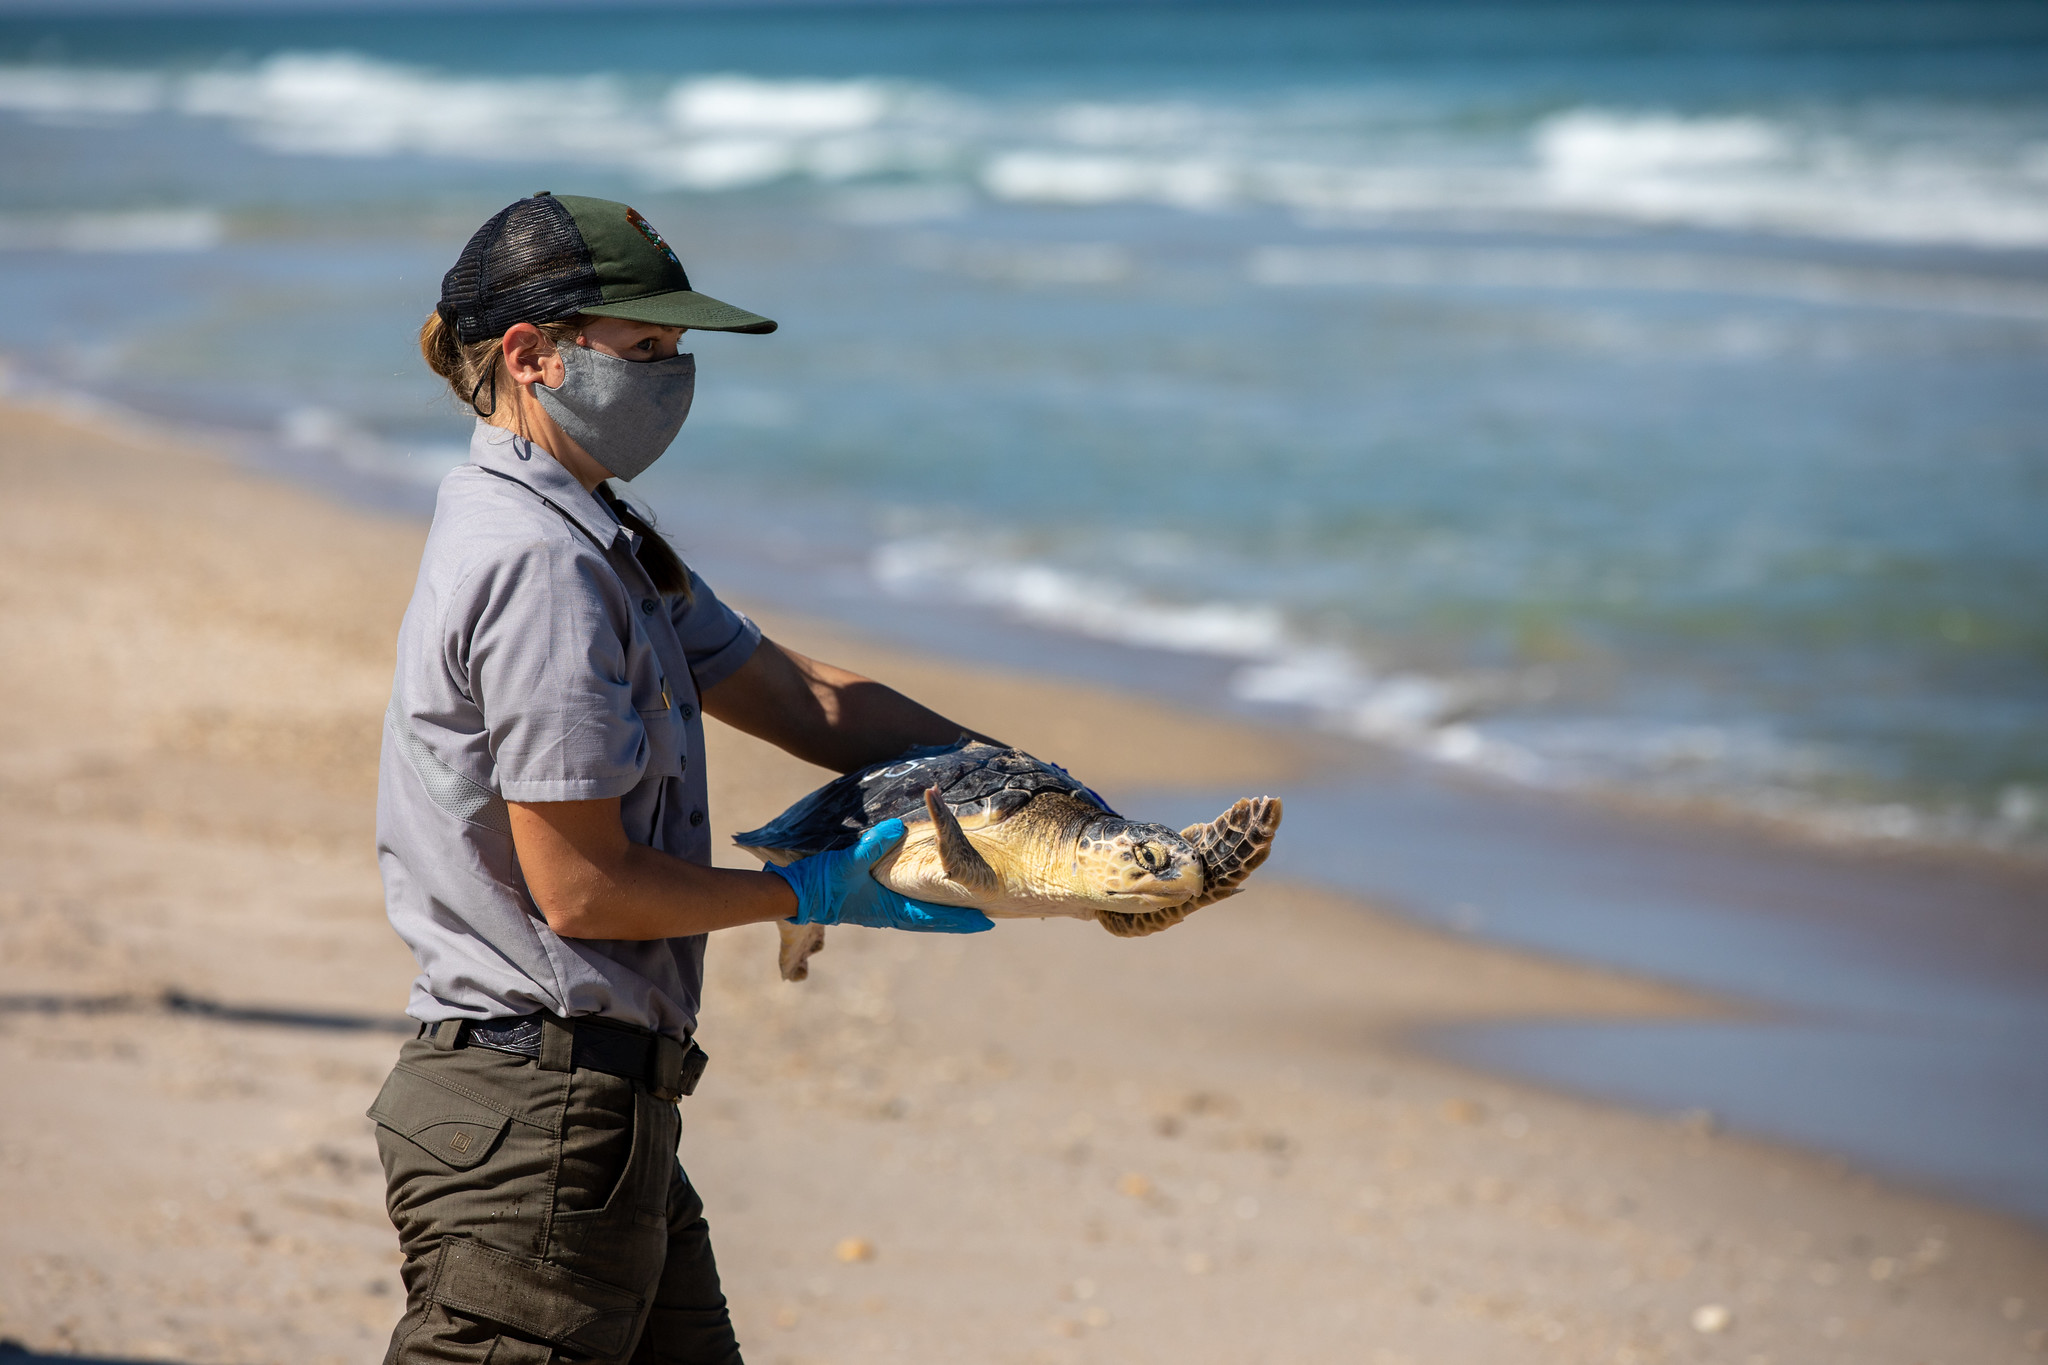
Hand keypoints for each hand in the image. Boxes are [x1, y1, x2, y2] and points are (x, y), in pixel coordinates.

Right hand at [765, 819, 994, 933]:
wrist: (795, 893)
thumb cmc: (822, 881)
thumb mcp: (849, 860)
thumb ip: (874, 845)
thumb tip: (899, 828)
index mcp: (890, 908)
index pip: (933, 916)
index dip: (960, 920)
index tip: (986, 923)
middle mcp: (889, 912)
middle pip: (932, 918)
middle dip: (958, 919)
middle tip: (986, 918)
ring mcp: (880, 908)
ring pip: (920, 913)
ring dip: (942, 912)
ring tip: (963, 908)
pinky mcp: (870, 901)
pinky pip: (906, 905)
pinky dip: (923, 904)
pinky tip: (926, 896)